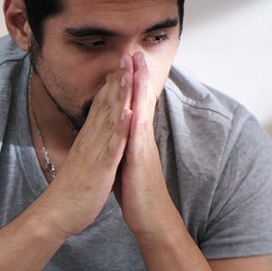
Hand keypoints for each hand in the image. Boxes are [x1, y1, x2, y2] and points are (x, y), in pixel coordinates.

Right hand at [47, 61, 133, 239]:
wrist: (56, 213)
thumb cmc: (70, 191)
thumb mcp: (81, 163)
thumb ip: (87, 147)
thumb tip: (90, 136)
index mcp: (88, 140)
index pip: (100, 108)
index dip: (110, 86)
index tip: (119, 66)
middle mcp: (90, 141)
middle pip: (105, 106)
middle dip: (117, 81)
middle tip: (125, 57)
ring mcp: (95, 153)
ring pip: (109, 120)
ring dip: (119, 97)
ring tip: (128, 74)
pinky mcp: (100, 168)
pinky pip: (112, 146)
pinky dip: (120, 129)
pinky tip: (128, 114)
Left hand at [115, 52, 175, 239]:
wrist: (152, 219)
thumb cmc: (137, 191)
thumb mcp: (127, 161)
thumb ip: (124, 143)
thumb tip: (119, 129)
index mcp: (136, 137)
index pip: (134, 104)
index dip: (131, 82)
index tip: (127, 60)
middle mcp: (142, 139)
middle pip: (140, 102)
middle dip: (137, 77)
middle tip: (135, 51)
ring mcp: (142, 150)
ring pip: (141, 114)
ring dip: (139, 92)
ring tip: (137, 69)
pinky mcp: (139, 164)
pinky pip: (137, 141)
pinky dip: (134, 124)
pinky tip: (132, 110)